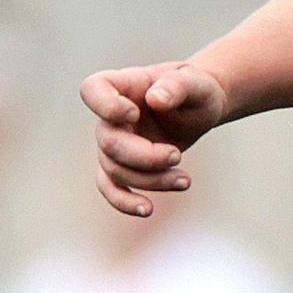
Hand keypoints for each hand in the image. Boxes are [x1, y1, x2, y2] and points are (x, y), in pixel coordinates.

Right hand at [81, 64, 230, 217]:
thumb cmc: (195, 90)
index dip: (106, 106)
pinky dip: (125, 202)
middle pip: (108, 142)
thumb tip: (155, 99)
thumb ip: (177, 86)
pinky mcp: (124, 165)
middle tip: (177, 155)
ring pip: (115, 170)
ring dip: (151, 180)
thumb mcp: (196, 83)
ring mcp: (115, 142)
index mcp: (123, 85)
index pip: (93, 89)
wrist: (200, 109)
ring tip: (185, 180)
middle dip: (144, 156)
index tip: (134, 114)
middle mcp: (112, 116)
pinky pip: (111, 187)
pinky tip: (147, 209)